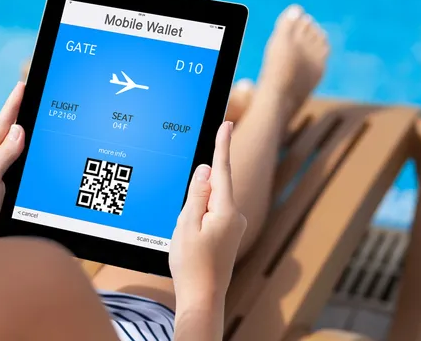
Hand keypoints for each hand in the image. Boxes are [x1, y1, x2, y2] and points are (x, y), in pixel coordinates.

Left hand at [0, 82, 25, 233]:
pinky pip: (23, 163)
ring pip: (18, 148)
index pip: (1, 125)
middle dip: (21, 113)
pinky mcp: (10, 186)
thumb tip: (19, 130)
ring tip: (38, 113)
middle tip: (33, 93)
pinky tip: (38, 148)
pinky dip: (31, 152)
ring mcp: (0, 173)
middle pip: (10, 132)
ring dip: (28, 132)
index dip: (12, 105)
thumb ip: (3, 155)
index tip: (22, 86)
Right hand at [169, 121, 246, 306]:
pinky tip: (192, 241)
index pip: (222, 169)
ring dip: (195, 211)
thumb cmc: (191, 264)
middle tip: (185, 226)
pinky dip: (199, 219)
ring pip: (210, 203)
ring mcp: (234, 226)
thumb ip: (197, 194)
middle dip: (195, 195)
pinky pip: (212, 214)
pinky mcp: (230, 233)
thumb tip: (205, 170)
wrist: (203, 297)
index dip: (222, 144)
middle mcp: (235, 216)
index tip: (226, 123)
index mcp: (226, 210)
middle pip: (213, 188)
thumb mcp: (186, 224)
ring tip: (187, 241)